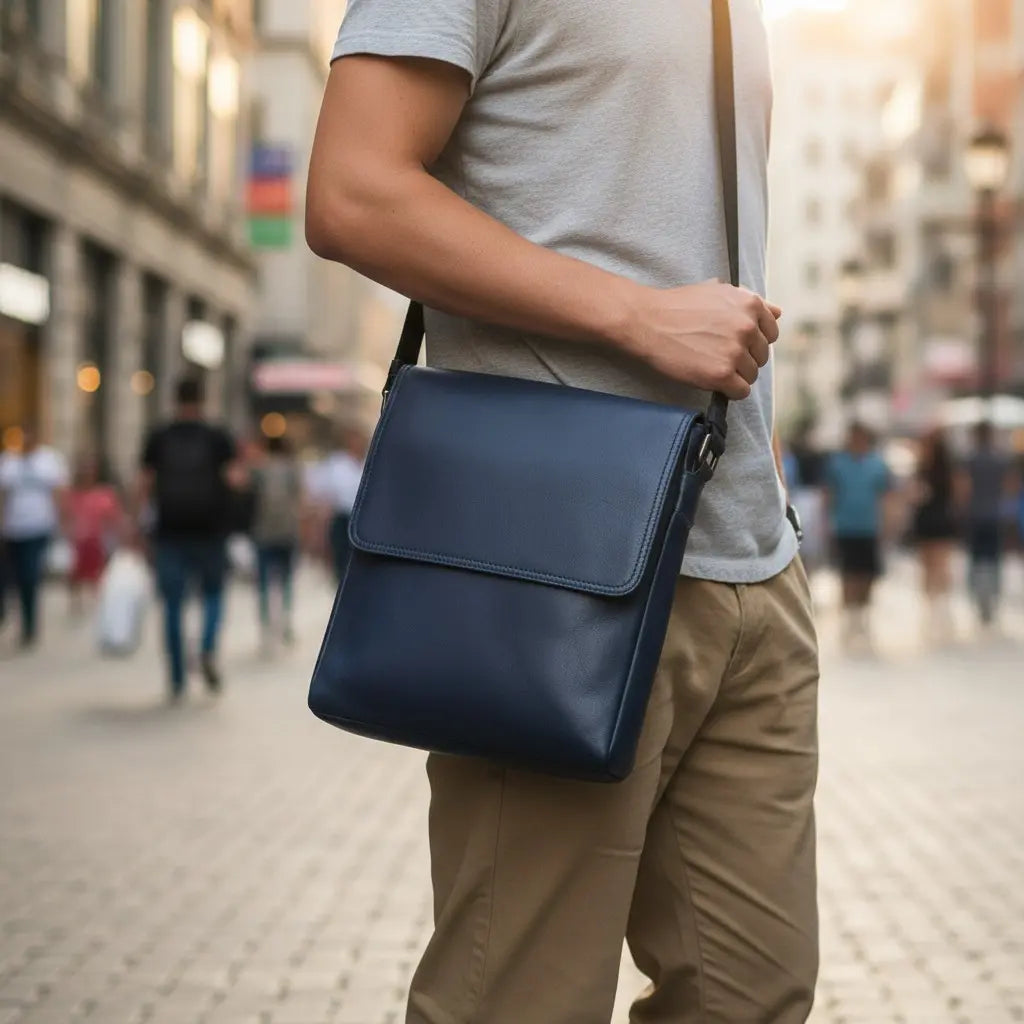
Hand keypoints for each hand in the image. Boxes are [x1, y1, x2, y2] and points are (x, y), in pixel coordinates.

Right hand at [623, 281, 781, 399]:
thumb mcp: (718, 292)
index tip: (732, 343)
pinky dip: (729, 390)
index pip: (771, 333)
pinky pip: (740, 392)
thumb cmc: (678, 307)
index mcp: (750, 304)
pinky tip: (712, 380)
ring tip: (710, 366)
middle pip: (761, 356)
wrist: (647, 322)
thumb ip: (749, 302)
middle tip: (716, 355)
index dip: (752, 341)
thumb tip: (778, 312)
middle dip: (743, 359)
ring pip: (751, 375)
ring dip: (734, 375)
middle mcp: (748, 327)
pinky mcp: (722, 375)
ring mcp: (736, 352)